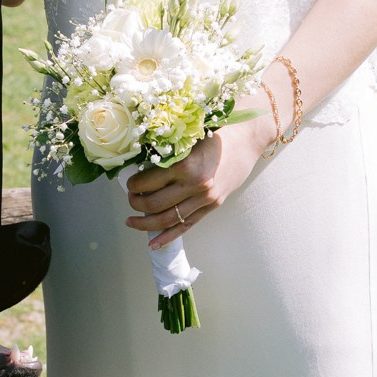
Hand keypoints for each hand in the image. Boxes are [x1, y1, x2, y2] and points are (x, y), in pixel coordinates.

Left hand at [124, 118, 269, 248]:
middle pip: (154, 204)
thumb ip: (166, 152)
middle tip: (130, 198)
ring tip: (132, 222)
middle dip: (135, 204)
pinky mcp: (212, 206)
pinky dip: (168, 237)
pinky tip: (154, 244)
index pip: (147, 183)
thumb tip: (137, 166)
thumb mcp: (187, 137)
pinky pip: (186, 226)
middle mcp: (194, 185)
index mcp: (184, 165)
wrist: (247, 138)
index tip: (129, 182)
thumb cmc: (215, 131)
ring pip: (168, 220)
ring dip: (146, 224)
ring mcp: (205, 198)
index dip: (132, 185)